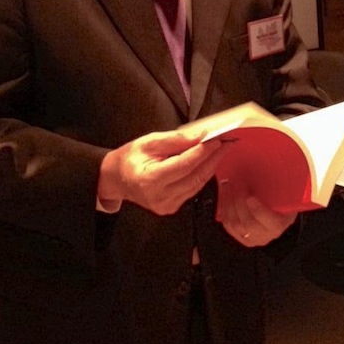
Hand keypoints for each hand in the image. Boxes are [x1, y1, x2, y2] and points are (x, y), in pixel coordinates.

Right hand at [98, 127, 226, 215]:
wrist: (117, 179)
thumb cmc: (130, 158)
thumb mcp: (148, 142)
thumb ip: (175, 140)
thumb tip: (199, 136)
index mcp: (149, 180)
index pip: (183, 165)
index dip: (202, 152)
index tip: (215, 139)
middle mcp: (159, 197)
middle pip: (194, 176)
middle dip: (212, 158)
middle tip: (226, 142)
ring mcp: (166, 206)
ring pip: (197, 184)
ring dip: (211, 166)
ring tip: (221, 149)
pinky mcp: (171, 208)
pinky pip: (193, 190)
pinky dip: (202, 175)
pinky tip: (209, 162)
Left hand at [217, 179, 295, 246]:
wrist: (276, 214)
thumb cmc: (281, 202)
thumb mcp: (286, 195)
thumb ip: (280, 187)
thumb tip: (272, 166)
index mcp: (279, 225)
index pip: (271, 223)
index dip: (259, 211)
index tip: (251, 197)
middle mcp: (265, 236)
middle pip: (248, 223)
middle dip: (239, 202)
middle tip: (235, 183)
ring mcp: (251, 239)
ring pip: (235, 224)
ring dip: (229, 203)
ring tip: (228, 185)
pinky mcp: (239, 237)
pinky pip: (227, 225)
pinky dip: (224, 208)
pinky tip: (225, 194)